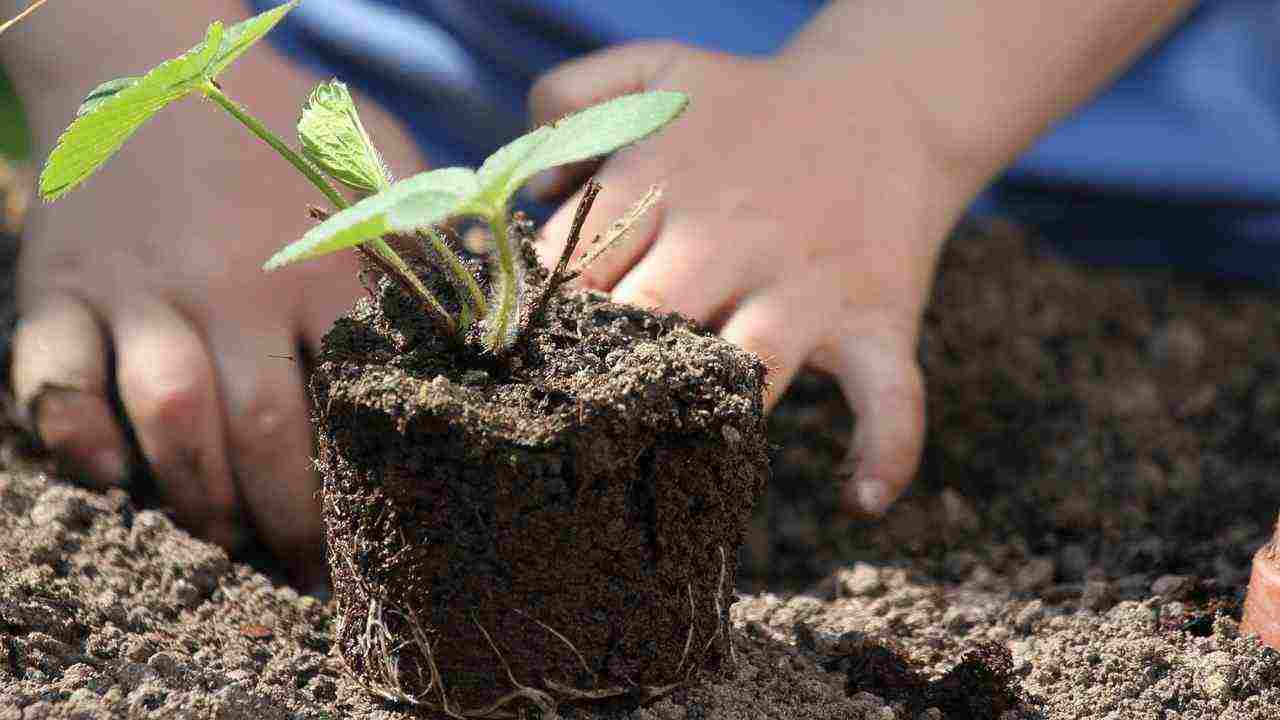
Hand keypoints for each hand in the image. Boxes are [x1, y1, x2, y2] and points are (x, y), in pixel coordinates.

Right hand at [6, 4, 423, 582]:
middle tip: (308, 572)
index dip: (371, 482)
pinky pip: (53, 379)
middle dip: (288, 520)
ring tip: (227, 542)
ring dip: (198, 496)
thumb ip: (428, 235)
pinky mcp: (60, 288)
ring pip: (166, 417)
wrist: (144, 55)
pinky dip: (75, 438)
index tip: (387, 537)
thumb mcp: (374, 161)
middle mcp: (229, 284)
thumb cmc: (278, 125)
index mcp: (319, 264)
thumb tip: (499, 311)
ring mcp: (139, 288)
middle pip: (262, 429)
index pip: (356, 397)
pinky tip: (113, 480)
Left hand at [529, 42, 982, 515]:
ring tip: (668, 468)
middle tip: (567, 426)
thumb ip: (568, 98)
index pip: (576, 264)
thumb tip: (531, 191)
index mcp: (665, 184)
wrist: (888, 100)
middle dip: (602, 373)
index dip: (538, 319)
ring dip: (707, 417)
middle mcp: (729, 239)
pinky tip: (860, 499)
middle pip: (646, 320)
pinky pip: (890, 395)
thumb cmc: (751, 104)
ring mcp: (805, 286)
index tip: (514, 363)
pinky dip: (887, 449)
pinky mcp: (875, 319)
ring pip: (748, 368)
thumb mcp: (654, 70)